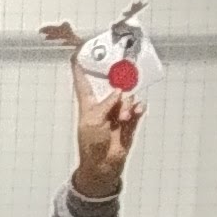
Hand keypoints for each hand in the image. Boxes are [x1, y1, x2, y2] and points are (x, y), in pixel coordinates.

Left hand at [72, 71, 144, 198]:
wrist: (103, 165)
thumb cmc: (91, 144)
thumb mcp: (93, 121)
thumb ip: (106, 103)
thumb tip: (119, 91)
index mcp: (88, 104)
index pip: (83, 81)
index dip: (80, 67)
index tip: (79, 51)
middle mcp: (103, 105)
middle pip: (112, 85)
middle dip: (118, 82)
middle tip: (124, 78)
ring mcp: (117, 112)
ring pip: (126, 97)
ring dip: (126, 105)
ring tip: (124, 118)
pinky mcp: (129, 121)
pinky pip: (136, 108)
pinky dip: (137, 109)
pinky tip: (137, 112)